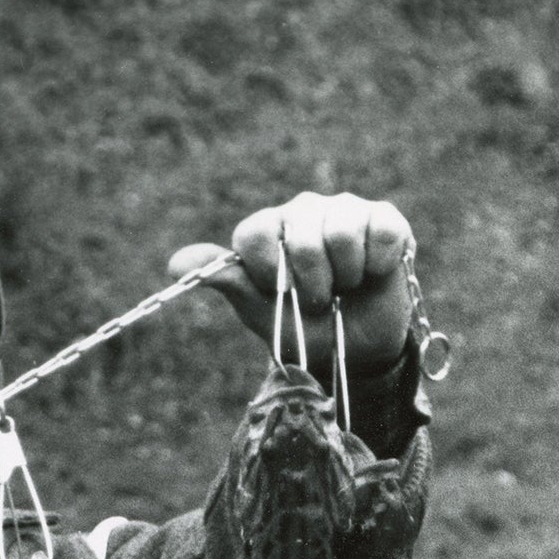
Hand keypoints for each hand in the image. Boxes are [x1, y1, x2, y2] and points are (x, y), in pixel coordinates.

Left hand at [169, 192, 413, 376]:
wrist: (354, 350)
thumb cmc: (302, 328)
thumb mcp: (260, 311)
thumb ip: (227, 282)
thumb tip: (175, 265)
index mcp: (268, 230)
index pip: (254, 233)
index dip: (268, 272)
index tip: (279, 293)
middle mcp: (304, 210)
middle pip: (302, 237)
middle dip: (312, 283)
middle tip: (318, 298)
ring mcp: (345, 208)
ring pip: (342, 232)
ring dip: (345, 276)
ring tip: (346, 287)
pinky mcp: (384, 217)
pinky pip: (380, 232)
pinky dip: (376, 265)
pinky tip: (372, 273)